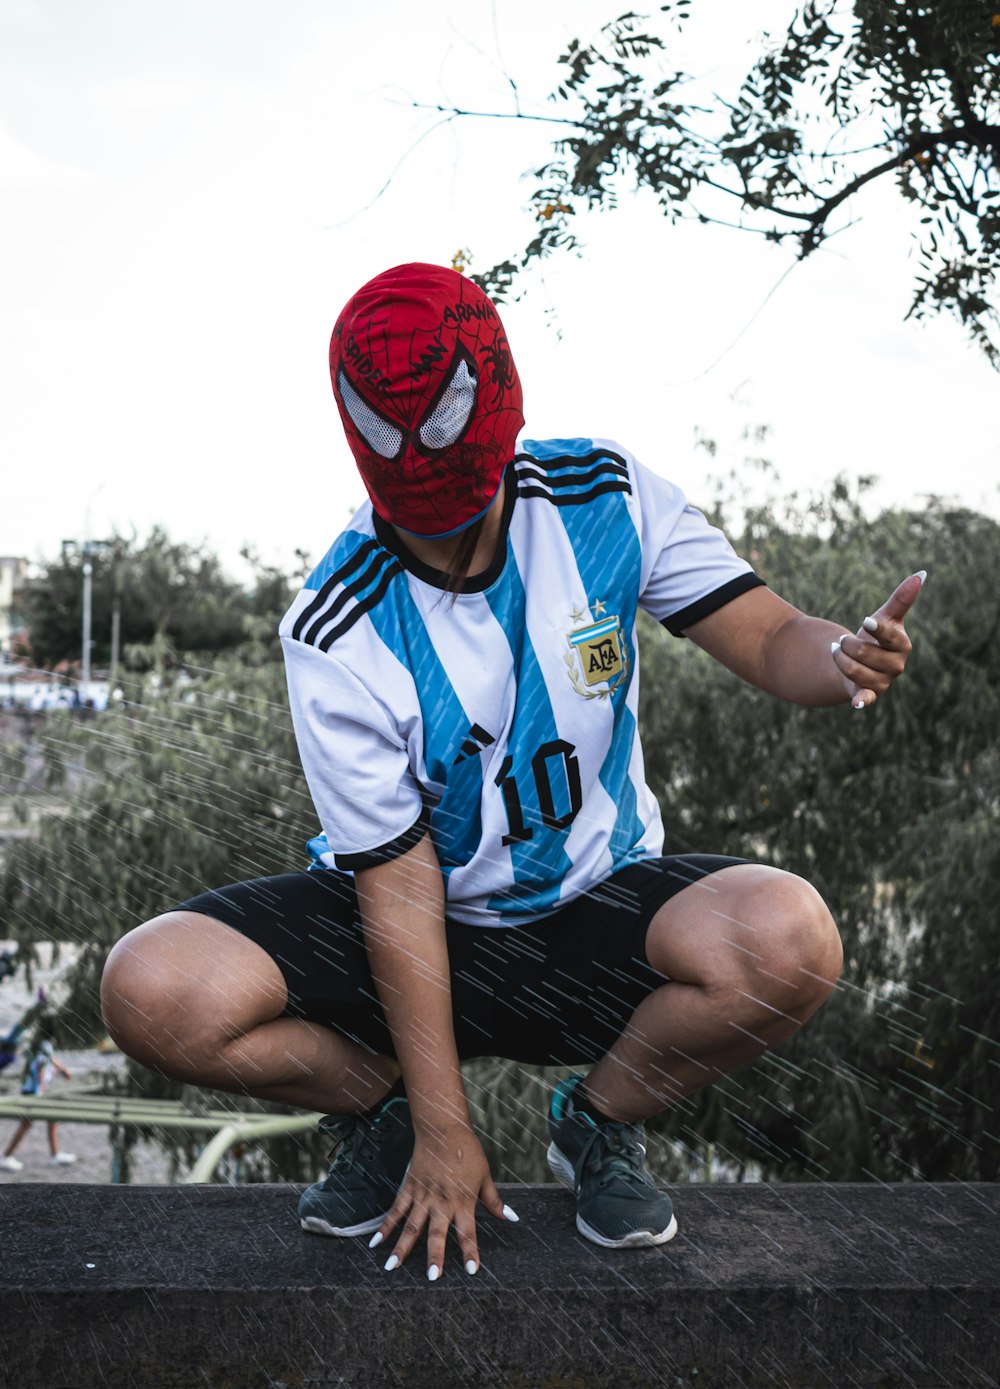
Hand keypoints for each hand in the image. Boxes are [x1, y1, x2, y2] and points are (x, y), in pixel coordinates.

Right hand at [370, 1121, 511, 1279]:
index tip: (471, 1271)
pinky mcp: (410, 1187)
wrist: (443, 1128)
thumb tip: (511, 1218)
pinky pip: (396, 1209)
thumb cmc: (467, 1151)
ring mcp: (423, 1194)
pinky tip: (376, 1242)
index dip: (470, 1252)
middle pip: (437, 1233)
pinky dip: (386, 1225)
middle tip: (431, 1277)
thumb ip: (494, 1201)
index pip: (468, 1231)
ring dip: (402, 1247)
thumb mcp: (485, 1175)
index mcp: (463, 1200)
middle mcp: (442, 1201)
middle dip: (434, 1256)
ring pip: (411, 1225)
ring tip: (391, 1268)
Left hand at [830, 571, 924, 709]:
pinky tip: (857, 704)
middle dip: (846, 643)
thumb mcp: (885, 617)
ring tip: (837, 650)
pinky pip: (866, 698)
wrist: (859, 662)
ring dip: (839, 658)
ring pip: (854, 669)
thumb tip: (921, 574)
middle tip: (842, 639)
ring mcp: (883, 682)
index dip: (877, 629)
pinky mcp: (870, 694)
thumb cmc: (874, 636)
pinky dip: (862, 701)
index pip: (889, 636)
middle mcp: (896, 666)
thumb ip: (901, 599)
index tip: (865, 622)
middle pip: (863, 652)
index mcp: (902, 645)